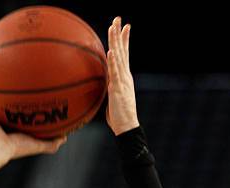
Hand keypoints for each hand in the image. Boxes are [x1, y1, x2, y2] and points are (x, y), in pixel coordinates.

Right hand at [0, 81, 66, 165]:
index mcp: (13, 129)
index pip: (19, 116)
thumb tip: (65, 137)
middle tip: (12, 83)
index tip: (30, 98)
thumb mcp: (38, 145)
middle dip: (7, 97)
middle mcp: (1, 123)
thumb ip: (51, 144)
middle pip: (4, 107)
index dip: (23, 108)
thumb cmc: (17, 148)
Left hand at [106, 16, 139, 135]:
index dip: (125, 40)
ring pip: (119, 57)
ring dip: (116, 42)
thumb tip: (102, 85)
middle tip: (118, 18)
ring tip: (113, 27)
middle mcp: (125, 76)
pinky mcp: (118, 89)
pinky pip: (115, 73)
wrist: (127, 127)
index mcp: (124, 77)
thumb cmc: (119, 116)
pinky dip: (114, 61)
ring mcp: (122, 81)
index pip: (125, 55)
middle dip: (120, 33)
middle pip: (123, 51)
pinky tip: (112, 51)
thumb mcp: (113, 98)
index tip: (125, 26)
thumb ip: (109, 89)